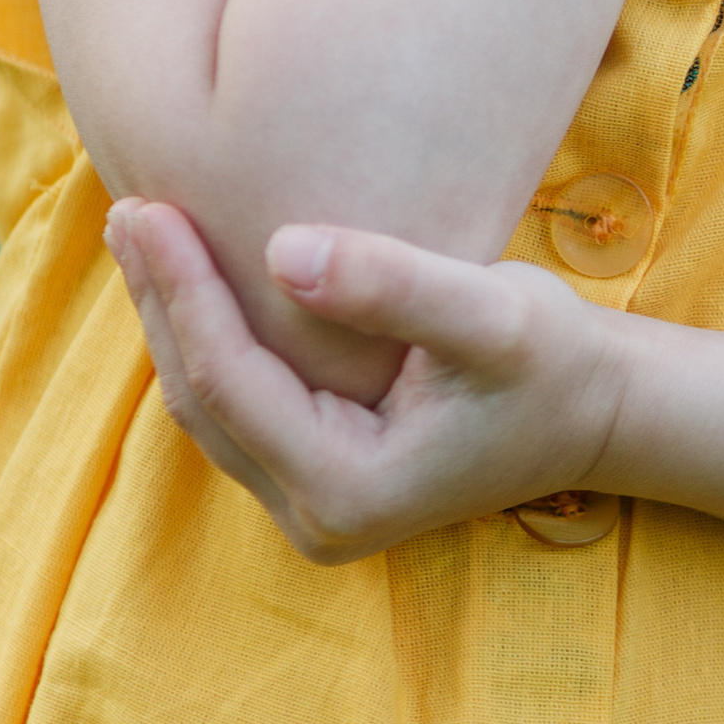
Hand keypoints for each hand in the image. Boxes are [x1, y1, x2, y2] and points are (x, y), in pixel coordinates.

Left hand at [105, 198, 632, 565]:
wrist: (598, 412)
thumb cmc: (554, 362)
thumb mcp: (490, 316)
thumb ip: (391, 286)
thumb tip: (280, 252)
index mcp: (348, 488)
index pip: (229, 378)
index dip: (182, 288)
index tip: (146, 206)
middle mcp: (317, 517)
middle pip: (202, 398)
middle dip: (160, 300)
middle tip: (125, 208)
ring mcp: (313, 508)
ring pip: (209, 407)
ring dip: (174, 320)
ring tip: (142, 234)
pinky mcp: (318, 482)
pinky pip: (236, 410)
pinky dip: (208, 341)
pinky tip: (190, 280)